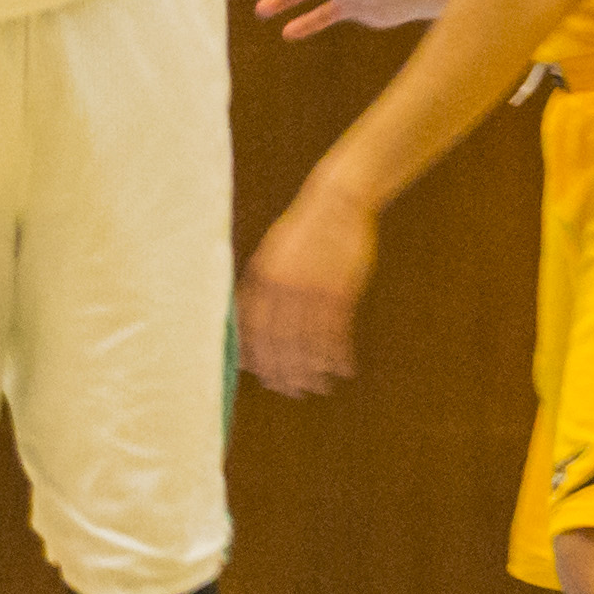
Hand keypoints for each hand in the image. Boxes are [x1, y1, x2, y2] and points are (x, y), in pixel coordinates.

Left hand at [239, 179, 379, 398]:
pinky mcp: (340, 290)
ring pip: (308, 341)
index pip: (251, 325)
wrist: (337, 204)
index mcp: (262, 276)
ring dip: (312, 369)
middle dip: (283, 369)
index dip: (254, 352)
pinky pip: (337, 331)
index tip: (259, 374)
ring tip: (316, 387)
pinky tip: (342, 369)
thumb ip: (262, 285)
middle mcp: (283, 286)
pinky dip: (338, 353)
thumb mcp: (274, 253)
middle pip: (278, 339)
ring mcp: (312, 289)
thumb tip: (250, 319)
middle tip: (290, 390)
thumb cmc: (304, 232)